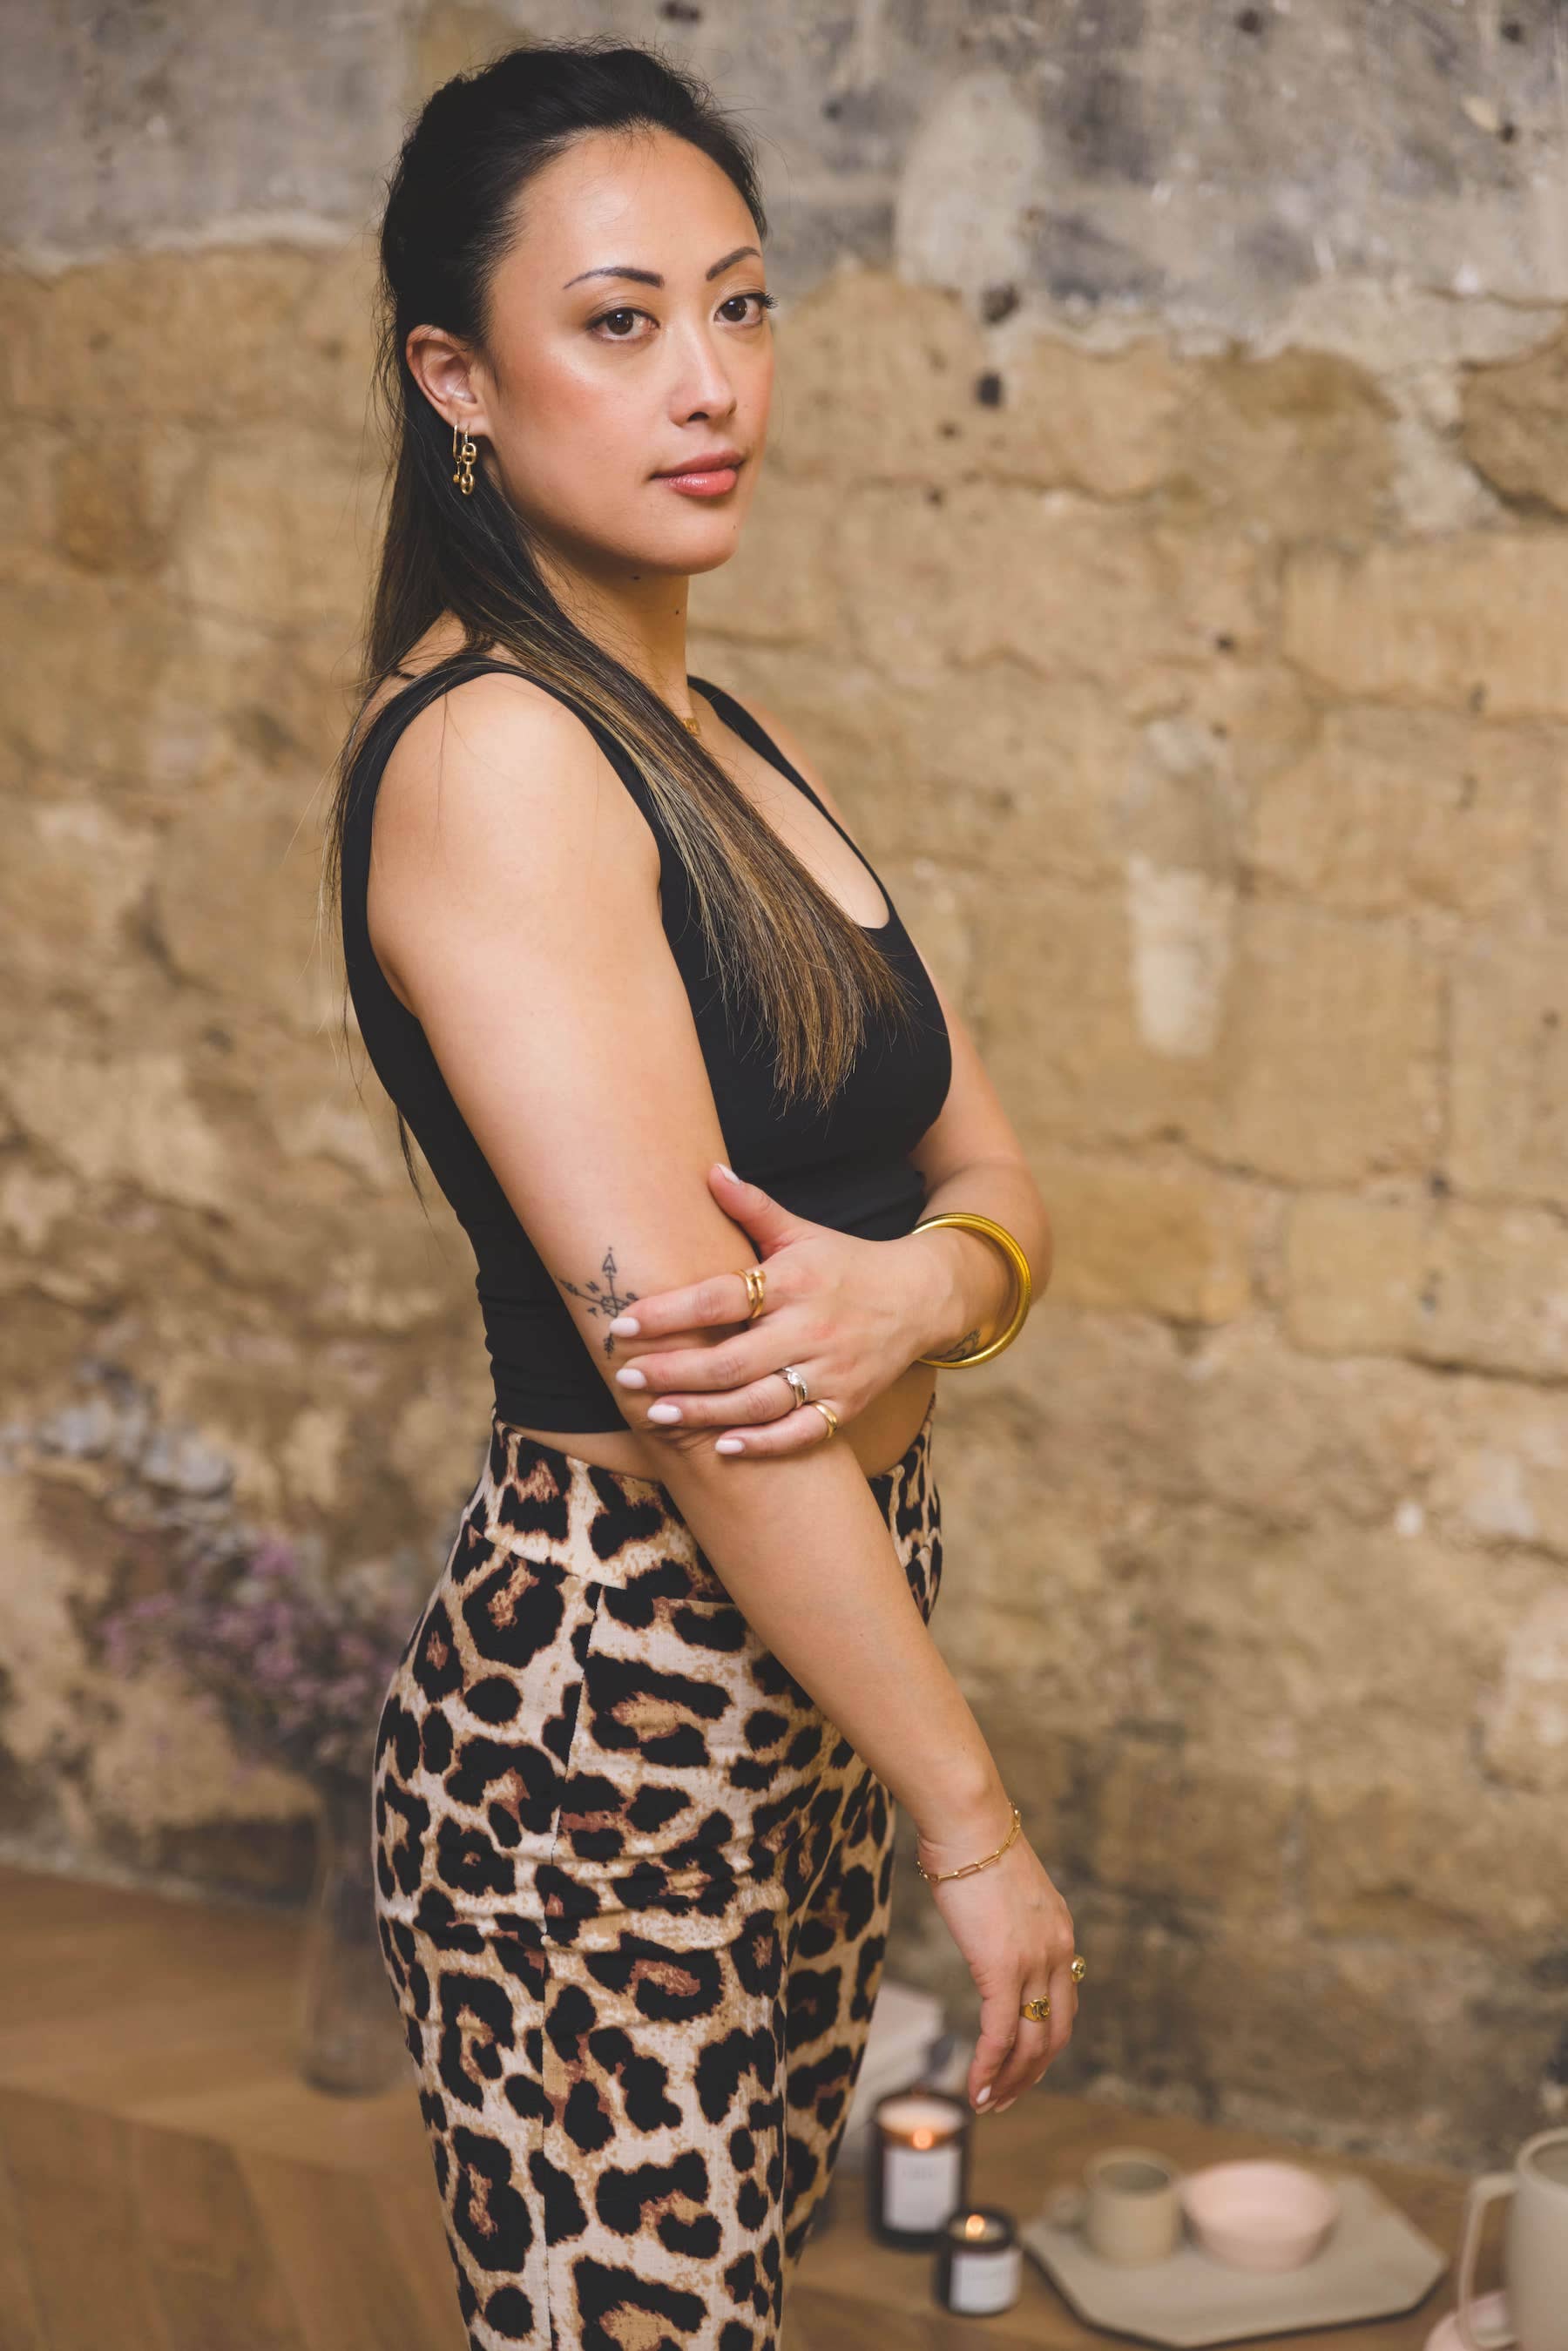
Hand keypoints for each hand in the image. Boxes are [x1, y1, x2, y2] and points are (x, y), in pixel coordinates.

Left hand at [604, 1162, 940, 1454]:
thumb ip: (752, 1208)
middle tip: (627, 1377)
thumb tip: (710, 1171)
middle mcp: (812, 1329)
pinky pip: (802, 1433)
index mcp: (794, 1282)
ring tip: (658, 1414)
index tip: (623, 1322)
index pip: (721, 1297)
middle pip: (732, 1360)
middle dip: (675, 1372)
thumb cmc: (845, 1264)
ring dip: (706, 1412)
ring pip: (760, 1402)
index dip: (669, 1312)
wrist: (921, 1298)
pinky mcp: (847, 1404)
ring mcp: (831, 1371)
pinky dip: (764, 1443)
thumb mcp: (801, 1232)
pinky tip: (724, 1447)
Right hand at [915, 1804, 1078, 2113]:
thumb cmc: (974, 1842)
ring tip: (988, 2104)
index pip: (1065, 2004)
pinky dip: (989, 2069)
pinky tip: (974, 2090)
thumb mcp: (1005, 1886)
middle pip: (1055, 2034)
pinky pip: (1000, 2035)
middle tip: (1007, 2097)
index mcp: (1061, 1934)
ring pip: (1031, 2044)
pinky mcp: (1002, 1970)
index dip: (1045, 2042)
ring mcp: (1033, 1964)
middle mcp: (1057, 1953)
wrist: (969, 1822)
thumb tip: (986, 1923)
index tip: (1024, 2064)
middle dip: (1032, 2074)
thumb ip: (1007, 1917)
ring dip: (1011, 2082)